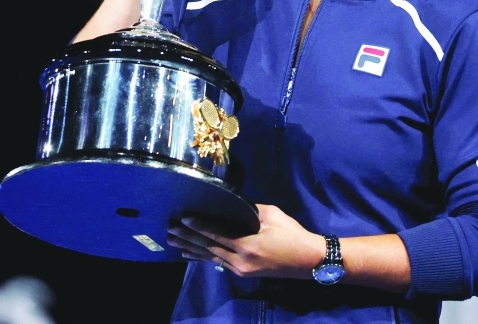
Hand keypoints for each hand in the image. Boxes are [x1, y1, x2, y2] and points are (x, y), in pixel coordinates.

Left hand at [167, 204, 325, 278]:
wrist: (307, 260)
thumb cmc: (292, 234)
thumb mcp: (273, 215)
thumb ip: (250, 210)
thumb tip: (232, 204)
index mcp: (249, 244)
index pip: (217, 233)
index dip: (199, 226)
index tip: (183, 218)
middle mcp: (241, 259)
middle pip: (209, 247)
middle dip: (188, 237)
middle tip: (170, 229)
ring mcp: (241, 269)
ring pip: (210, 256)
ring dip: (191, 248)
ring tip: (173, 240)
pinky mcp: (243, 272)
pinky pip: (218, 263)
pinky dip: (202, 257)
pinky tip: (189, 254)